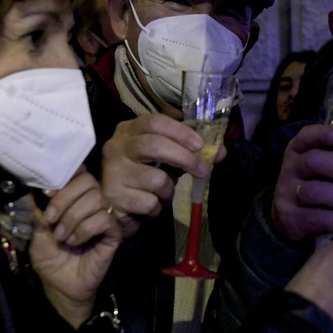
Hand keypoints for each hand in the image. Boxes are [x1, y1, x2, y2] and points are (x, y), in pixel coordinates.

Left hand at [28, 171, 121, 327]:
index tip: (46, 192)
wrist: (60, 285)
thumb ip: (34, 209)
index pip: (79, 172)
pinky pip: (104, 220)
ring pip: (96, 199)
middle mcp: (93, 204)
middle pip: (88, 181)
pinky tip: (75, 241)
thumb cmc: (50, 258)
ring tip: (62, 237)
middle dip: (65, 199)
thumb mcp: (36, 231)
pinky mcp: (114, 234)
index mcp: (75, 198)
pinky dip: (85, 229)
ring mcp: (105, 218)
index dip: (66, 176)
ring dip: (73, 217)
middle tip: (51, 219)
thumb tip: (24, 187)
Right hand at [100, 114, 224, 234]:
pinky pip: (150, 202)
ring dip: (168, 190)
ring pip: (156, 179)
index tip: (199, 144)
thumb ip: (187, 153)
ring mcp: (113, 172)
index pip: (153, 122)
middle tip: (203, 170)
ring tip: (162, 194)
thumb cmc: (141, 178)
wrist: (112, 210)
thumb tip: (220, 152)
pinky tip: (149, 207)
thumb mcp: (163, 161)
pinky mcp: (114, 198)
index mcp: (128, 131)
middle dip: (184, 157)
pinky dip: (157, 208)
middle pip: (154, 145)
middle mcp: (116, 147)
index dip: (180, 132)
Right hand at [270, 123, 332, 241]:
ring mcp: (287, 193)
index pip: (307, 136)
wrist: (288, 217)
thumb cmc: (316, 185)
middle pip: (312, 161)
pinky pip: (315, 217)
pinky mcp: (290, 218)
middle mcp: (291, 169)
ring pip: (314, 191)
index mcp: (298, 150)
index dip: (326, 134)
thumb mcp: (321, 168)